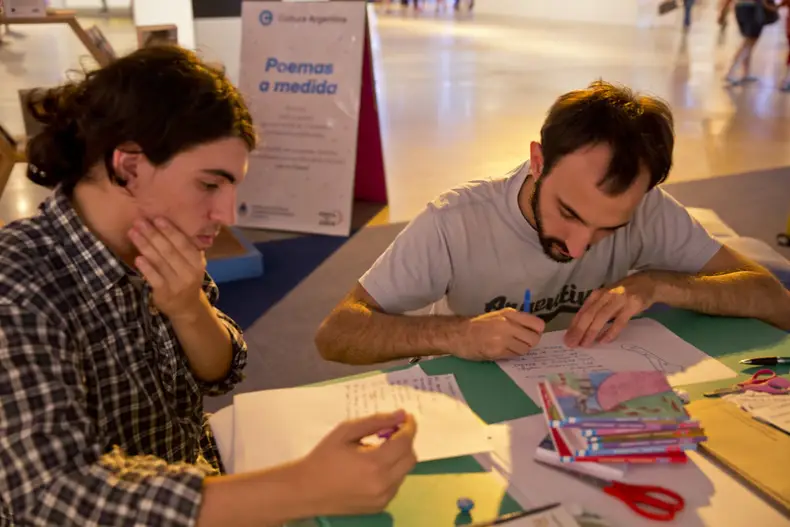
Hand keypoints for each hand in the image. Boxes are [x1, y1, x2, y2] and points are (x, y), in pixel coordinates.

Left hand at [128, 217, 205, 320]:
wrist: (186, 307)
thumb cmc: (186, 278)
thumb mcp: (193, 264)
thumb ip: (186, 248)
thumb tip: (168, 224)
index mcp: (197, 262)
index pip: (183, 243)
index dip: (170, 230)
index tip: (157, 218)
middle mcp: (189, 272)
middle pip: (169, 250)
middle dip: (153, 234)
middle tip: (139, 222)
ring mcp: (177, 284)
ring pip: (160, 262)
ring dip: (145, 246)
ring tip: (133, 233)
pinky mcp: (164, 293)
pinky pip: (154, 278)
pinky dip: (146, 267)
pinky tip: (138, 258)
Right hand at [296, 410, 417, 515]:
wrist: (305, 490)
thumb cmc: (323, 457)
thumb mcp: (346, 432)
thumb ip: (376, 421)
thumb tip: (401, 415)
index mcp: (374, 463)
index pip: (405, 441)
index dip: (409, 427)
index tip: (406, 417)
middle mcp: (383, 484)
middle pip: (410, 458)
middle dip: (405, 442)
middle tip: (391, 432)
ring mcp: (383, 498)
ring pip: (404, 472)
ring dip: (398, 457)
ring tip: (377, 450)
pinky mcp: (379, 507)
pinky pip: (395, 484)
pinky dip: (391, 472)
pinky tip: (373, 467)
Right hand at [455, 308, 544, 360]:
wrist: (458, 333)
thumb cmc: (478, 324)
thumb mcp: (498, 316)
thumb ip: (515, 321)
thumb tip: (534, 329)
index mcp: (510, 314)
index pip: (537, 324)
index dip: (537, 331)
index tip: (531, 333)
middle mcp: (508, 325)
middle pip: (534, 339)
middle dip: (530, 343)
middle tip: (522, 342)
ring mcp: (503, 339)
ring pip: (525, 349)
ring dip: (520, 350)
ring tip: (510, 347)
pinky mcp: (497, 351)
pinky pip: (514, 356)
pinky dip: (511, 355)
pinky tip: (502, 350)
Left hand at [565, 273, 656, 347]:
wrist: (648, 283)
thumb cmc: (623, 293)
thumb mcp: (607, 298)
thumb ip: (596, 310)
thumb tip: (580, 328)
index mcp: (597, 295)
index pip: (582, 312)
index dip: (573, 326)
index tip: (567, 338)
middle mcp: (605, 296)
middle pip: (589, 314)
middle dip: (579, 330)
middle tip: (572, 344)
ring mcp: (619, 299)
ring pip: (601, 317)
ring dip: (592, 332)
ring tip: (585, 344)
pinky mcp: (632, 305)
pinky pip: (619, 321)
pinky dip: (611, 331)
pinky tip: (604, 340)